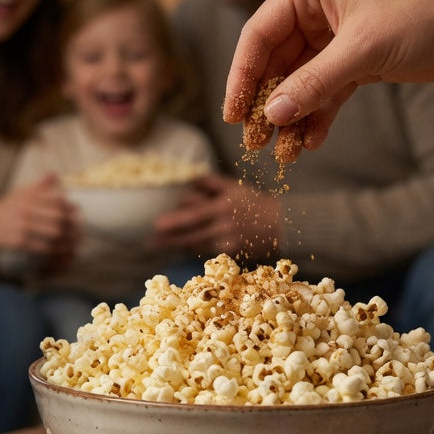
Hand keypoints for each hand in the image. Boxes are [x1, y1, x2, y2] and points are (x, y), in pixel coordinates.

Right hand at [0, 174, 78, 265]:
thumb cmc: (8, 208)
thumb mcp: (21, 193)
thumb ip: (39, 185)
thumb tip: (54, 173)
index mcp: (28, 196)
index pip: (57, 201)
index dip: (70, 208)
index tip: (77, 213)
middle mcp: (26, 210)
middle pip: (58, 218)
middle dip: (71, 225)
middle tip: (78, 229)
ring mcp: (22, 226)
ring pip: (53, 233)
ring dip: (67, 239)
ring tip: (74, 241)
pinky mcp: (20, 242)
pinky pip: (43, 247)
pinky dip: (56, 250)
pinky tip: (62, 250)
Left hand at [152, 174, 280, 259]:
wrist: (283, 224)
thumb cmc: (255, 203)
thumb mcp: (235, 188)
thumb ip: (211, 183)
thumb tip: (189, 178)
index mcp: (223, 207)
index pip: (195, 215)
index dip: (176, 221)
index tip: (157, 224)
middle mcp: (224, 226)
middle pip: (192, 235)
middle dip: (170, 239)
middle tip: (150, 241)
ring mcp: (228, 243)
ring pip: (197, 246)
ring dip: (177, 246)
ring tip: (158, 246)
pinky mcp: (231, 255)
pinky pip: (207, 252)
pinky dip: (192, 251)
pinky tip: (178, 250)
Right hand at [223, 0, 433, 150]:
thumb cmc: (424, 16)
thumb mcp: (363, 50)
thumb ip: (314, 83)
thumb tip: (272, 115)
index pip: (259, 35)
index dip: (242, 75)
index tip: (233, 113)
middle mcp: (316, 12)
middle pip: (274, 63)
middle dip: (266, 103)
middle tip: (254, 142)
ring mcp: (334, 39)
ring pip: (298, 83)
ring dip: (291, 117)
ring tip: (283, 153)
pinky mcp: (355, 62)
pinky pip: (324, 94)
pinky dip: (317, 118)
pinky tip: (310, 143)